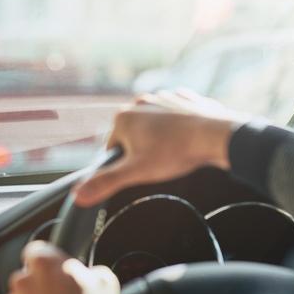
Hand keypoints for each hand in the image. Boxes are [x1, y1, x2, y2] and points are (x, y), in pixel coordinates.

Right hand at [74, 88, 252, 206]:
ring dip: (162, 139)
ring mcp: (164, 97)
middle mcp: (141, 102)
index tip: (141, 170)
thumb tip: (78, 195)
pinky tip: (188, 140)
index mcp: (124, 117)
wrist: (216, 135)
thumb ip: (106, 182)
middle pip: (134, 136)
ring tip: (176, 152)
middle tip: (161, 162)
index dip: (126, 164)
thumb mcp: (136, 172)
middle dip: (144, 150)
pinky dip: (180, 128)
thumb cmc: (176, 152)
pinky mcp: (185, 98)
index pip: (113, 148)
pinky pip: (176, 117)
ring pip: (156, 126)